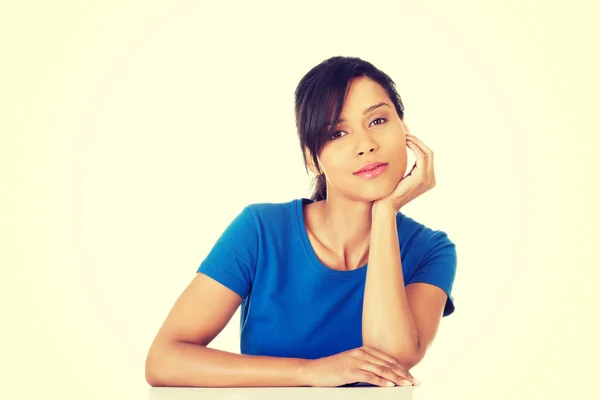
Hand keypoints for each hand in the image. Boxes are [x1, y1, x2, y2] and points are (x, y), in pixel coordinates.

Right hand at [300, 345, 420, 387]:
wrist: (314, 370)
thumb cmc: (333, 370)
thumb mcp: (352, 364)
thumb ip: (367, 366)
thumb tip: (384, 375)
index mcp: (364, 350)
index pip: (388, 360)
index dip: (402, 368)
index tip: (412, 377)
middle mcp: (361, 353)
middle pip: (387, 365)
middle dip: (403, 374)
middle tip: (415, 382)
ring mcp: (355, 361)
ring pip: (381, 370)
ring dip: (396, 379)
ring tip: (407, 384)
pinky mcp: (349, 371)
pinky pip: (368, 376)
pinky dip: (380, 381)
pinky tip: (389, 385)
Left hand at [374, 132, 435, 211]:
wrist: (386, 204)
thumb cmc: (390, 191)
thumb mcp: (402, 177)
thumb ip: (408, 167)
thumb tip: (404, 153)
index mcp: (428, 179)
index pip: (427, 157)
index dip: (419, 145)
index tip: (408, 137)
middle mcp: (431, 180)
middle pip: (430, 153)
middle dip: (418, 141)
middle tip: (406, 134)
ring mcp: (428, 179)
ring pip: (427, 153)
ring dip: (416, 142)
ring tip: (405, 136)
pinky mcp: (421, 178)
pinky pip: (421, 156)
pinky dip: (415, 147)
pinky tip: (405, 142)